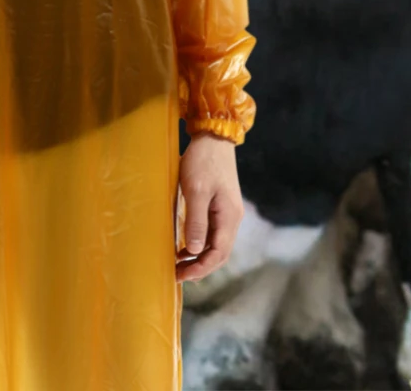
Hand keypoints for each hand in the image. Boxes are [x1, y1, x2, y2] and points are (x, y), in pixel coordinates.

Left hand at [176, 133, 241, 282]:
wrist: (213, 135)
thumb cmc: (203, 161)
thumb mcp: (196, 191)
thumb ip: (196, 221)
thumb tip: (196, 251)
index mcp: (229, 216)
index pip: (218, 254)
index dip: (200, 269)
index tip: (180, 276)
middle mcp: (233, 218)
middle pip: (220, 253)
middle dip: (200, 267)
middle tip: (177, 274)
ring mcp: (228, 212)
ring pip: (216, 244)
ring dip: (199, 257)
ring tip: (179, 264)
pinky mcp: (221, 205)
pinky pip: (213, 233)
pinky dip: (200, 244)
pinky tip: (185, 245)